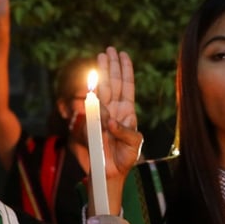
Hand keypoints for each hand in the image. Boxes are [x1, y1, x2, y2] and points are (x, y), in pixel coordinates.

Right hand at [97, 47, 142, 181]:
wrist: (112, 173)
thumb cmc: (125, 158)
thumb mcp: (134, 144)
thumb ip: (126, 132)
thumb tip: (109, 121)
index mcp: (127, 111)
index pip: (126, 86)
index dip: (125, 70)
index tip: (123, 54)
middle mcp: (113, 110)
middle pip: (112, 83)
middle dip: (111, 66)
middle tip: (109, 50)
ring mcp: (101, 115)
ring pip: (101, 90)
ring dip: (101, 73)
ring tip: (101, 57)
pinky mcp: (90, 125)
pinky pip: (89, 110)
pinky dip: (91, 99)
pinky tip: (92, 86)